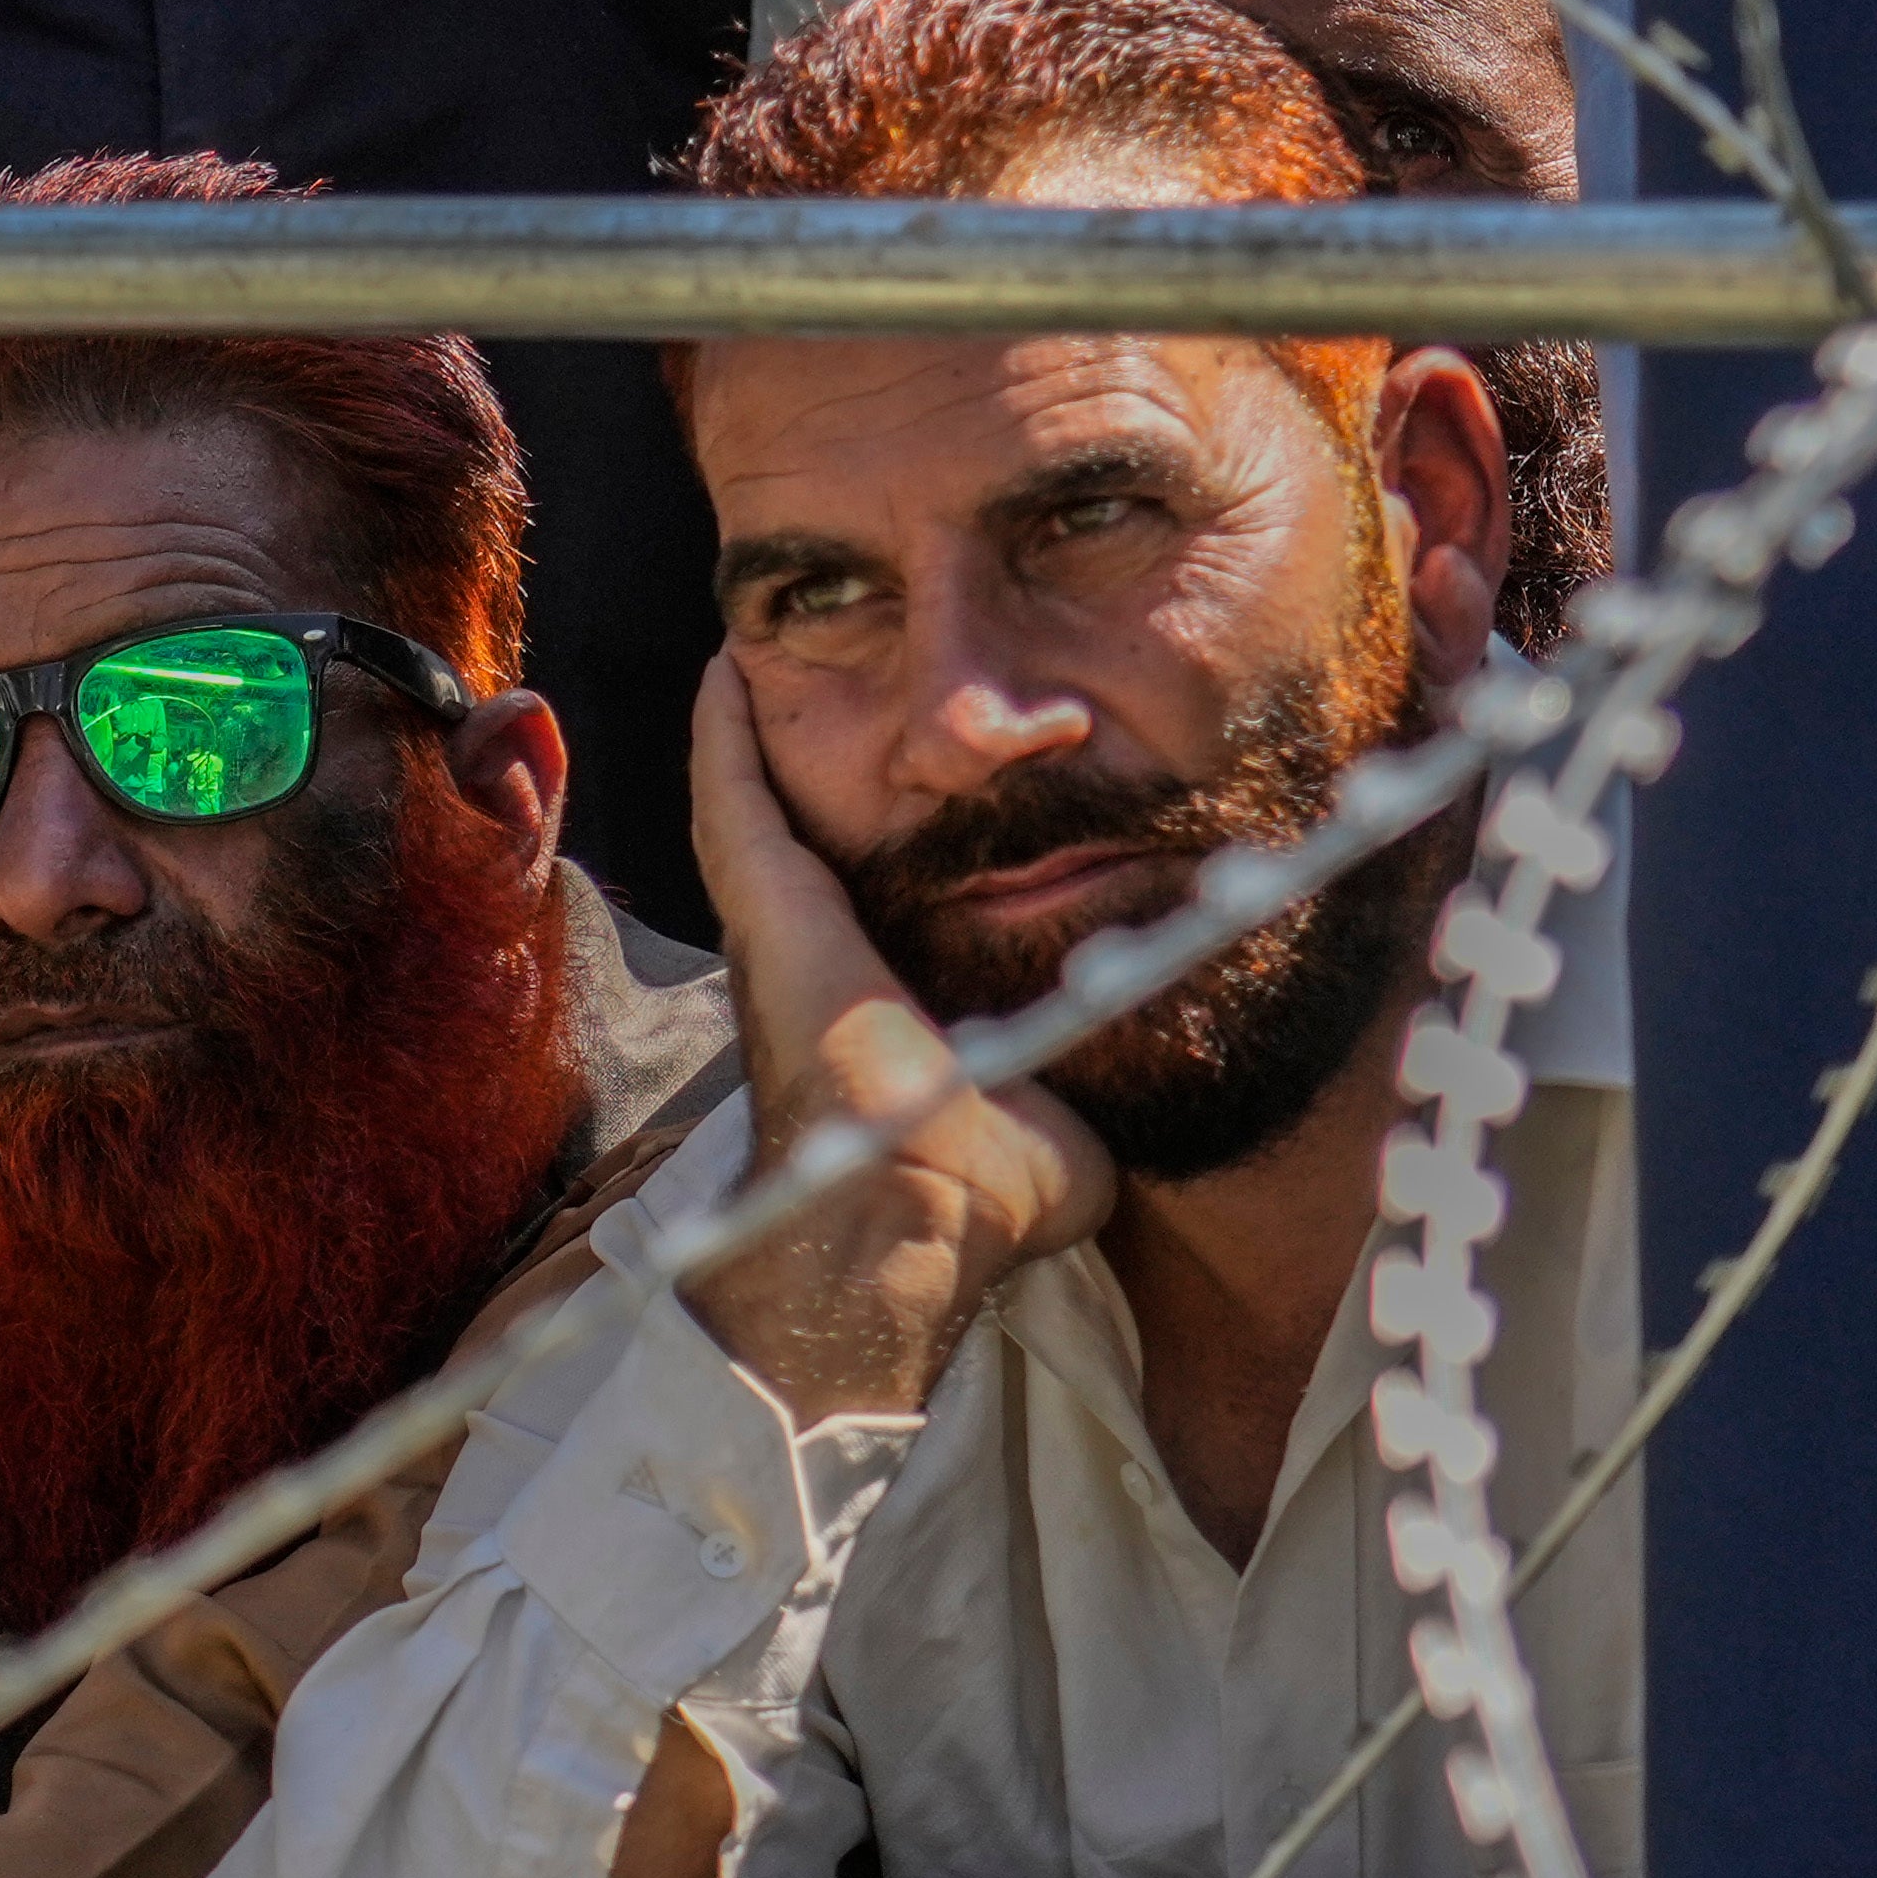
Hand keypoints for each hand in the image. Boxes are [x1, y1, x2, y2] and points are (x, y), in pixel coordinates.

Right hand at [677, 656, 1110, 1420]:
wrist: (922, 1223)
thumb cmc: (986, 1197)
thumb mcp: (1060, 1108)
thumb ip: (1096, 1068)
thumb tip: (1152, 1048)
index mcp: (870, 1001)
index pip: (864, 891)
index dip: (867, 827)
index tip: (887, 769)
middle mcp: (812, 962)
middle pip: (796, 834)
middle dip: (791, 757)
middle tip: (790, 675)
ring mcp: (780, 937)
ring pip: (750, 809)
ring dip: (744, 736)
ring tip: (749, 654)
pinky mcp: (769, 917)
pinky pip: (736, 803)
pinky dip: (725, 739)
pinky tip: (724, 672)